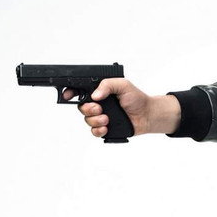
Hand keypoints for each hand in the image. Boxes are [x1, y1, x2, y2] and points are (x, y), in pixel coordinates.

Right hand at [62, 78, 180, 136]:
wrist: (147, 114)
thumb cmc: (136, 98)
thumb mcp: (123, 85)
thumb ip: (108, 84)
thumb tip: (95, 94)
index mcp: (100, 92)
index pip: (80, 91)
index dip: (71, 93)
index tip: (69, 96)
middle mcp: (98, 104)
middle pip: (81, 107)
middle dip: (87, 108)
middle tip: (99, 108)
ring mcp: (101, 117)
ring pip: (87, 120)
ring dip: (95, 120)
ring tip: (107, 118)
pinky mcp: (106, 129)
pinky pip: (94, 132)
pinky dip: (98, 130)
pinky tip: (106, 127)